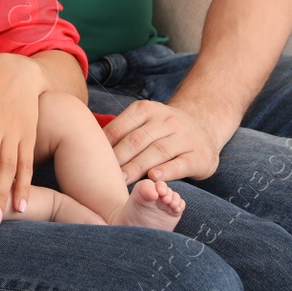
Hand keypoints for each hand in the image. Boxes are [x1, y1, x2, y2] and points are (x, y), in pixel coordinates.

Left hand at [101, 99, 225, 184]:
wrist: (205, 127)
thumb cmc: (164, 130)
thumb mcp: (145, 121)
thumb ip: (122, 130)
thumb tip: (87, 143)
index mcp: (147, 110)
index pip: (121, 127)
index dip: (106, 145)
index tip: (92, 160)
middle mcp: (167, 120)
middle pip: (137, 140)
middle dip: (118, 158)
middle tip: (103, 175)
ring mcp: (184, 138)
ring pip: (157, 152)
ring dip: (137, 167)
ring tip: (122, 180)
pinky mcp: (199, 156)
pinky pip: (180, 164)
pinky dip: (166, 171)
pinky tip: (154, 178)